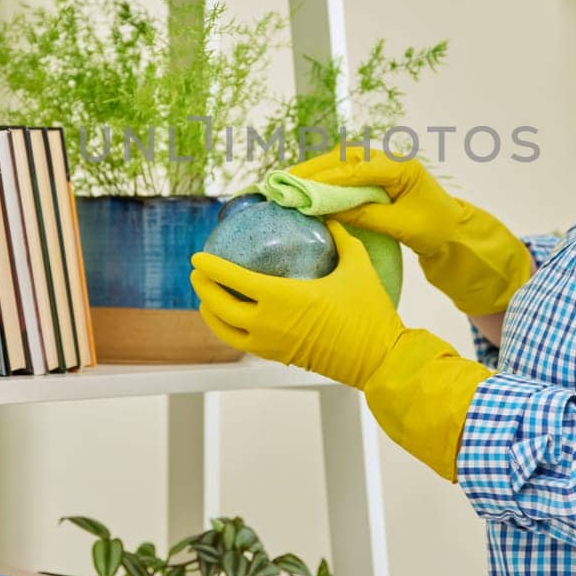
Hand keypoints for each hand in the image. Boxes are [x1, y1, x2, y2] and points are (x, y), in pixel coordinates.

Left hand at [189, 220, 404, 388]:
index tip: (197, 257)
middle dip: (203, 287)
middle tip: (198, 272)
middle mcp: (267, 322)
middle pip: (219, 305)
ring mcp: (270, 343)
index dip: (211, 267)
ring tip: (205, 298)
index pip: (233, 279)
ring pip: (225, 330)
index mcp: (281, 297)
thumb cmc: (369, 312)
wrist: (378, 358)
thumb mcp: (357, 265)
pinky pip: (241, 343)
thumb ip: (341, 238)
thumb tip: (330, 217)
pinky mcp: (277, 356)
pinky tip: (229, 320)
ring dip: (209, 312)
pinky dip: (227, 330)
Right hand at [287, 148, 532, 316]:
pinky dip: (327, 177)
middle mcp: (390, 159)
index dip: (324, 178)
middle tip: (284, 180)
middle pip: (344, 157)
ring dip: (317, 170)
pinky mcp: (378, 176)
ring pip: (343, 161)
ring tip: (289, 181)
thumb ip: (364, 214)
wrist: (455, 233)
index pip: (355, 169)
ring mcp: (384, 166)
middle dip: (313, 168)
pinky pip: (348, 171)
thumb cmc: (434, 229)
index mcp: (400, 167)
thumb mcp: (399, 226)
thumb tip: (327, 210)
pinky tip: (309, 186)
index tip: (299, 187)